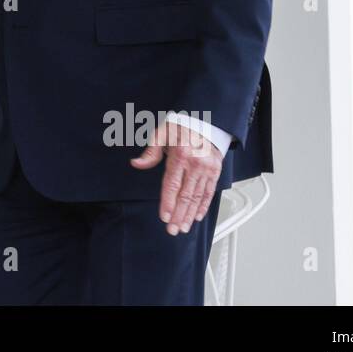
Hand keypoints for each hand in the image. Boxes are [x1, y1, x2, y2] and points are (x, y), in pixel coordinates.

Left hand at [129, 119, 222, 235]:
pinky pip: (209, 192)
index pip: (172, 185)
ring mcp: (207, 169)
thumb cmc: (181, 127)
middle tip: (173, 230)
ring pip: (198, 197)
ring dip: (190, 215)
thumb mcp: (162, 134)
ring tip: (184, 227)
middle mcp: (195, 163)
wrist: (206, 121)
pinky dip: (204, 206)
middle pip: (186, 195)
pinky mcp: (216, 171)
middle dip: (179, 215)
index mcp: (180, 155)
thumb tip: (136, 163)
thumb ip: (150, 152)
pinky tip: (197, 216)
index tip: (165, 217)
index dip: (168, 203)